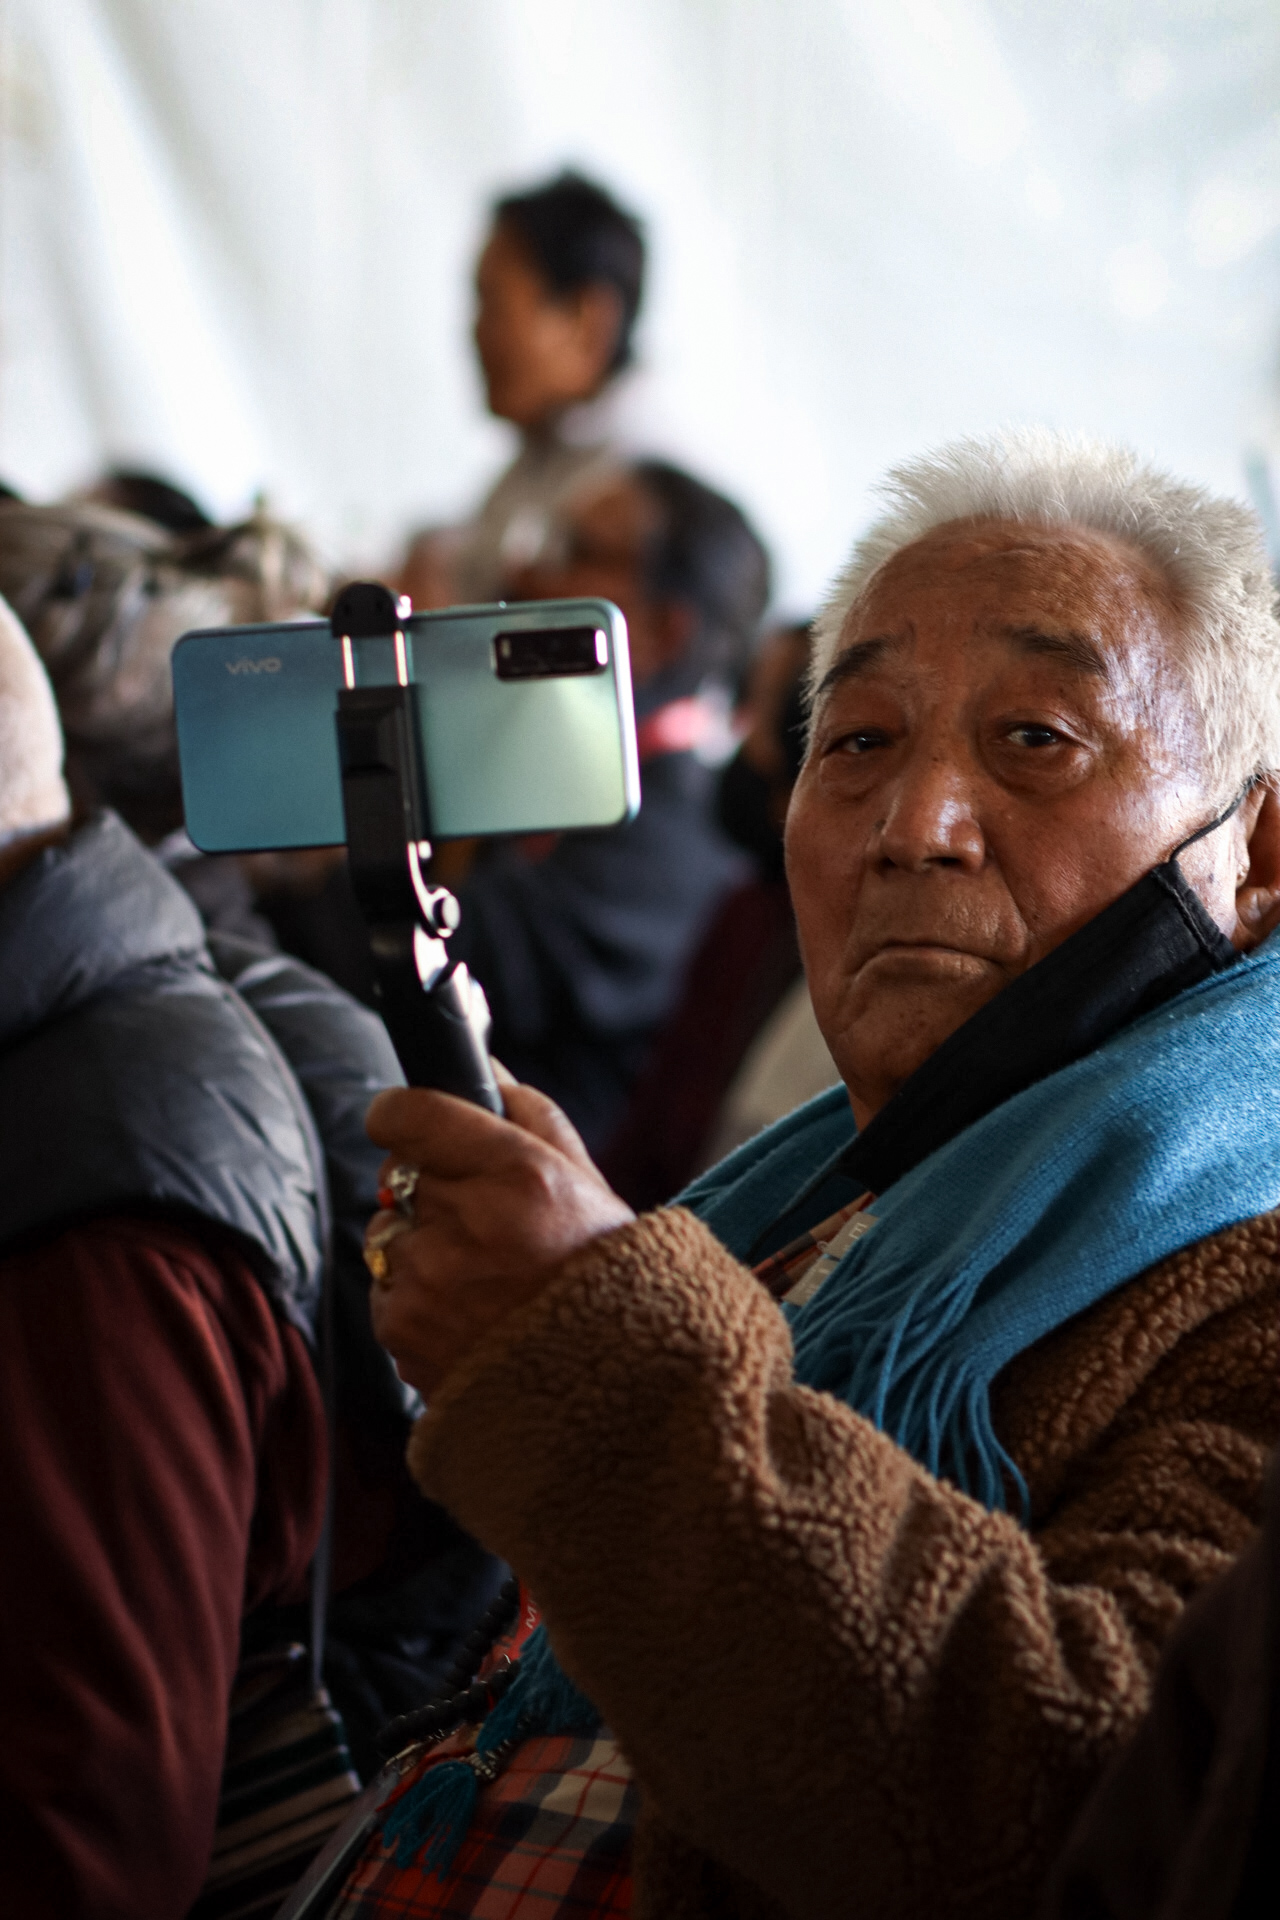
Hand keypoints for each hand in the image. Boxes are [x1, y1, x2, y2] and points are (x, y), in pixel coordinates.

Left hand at [363, 1074, 633, 1395]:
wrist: (613, 1392)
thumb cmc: (604, 1278)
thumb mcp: (587, 1182)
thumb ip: (529, 1113)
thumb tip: (482, 1066)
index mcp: (518, 1174)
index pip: (412, 1114)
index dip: (400, 1112)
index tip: (405, 1121)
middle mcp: (468, 1223)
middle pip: (396, 1174)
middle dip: (424, 1186)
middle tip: (476, 1217)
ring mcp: (428, 1282)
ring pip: (384, 1235)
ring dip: (416, 1246)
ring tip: (479, 1277)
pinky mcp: (403, 1333)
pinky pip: (385, 1294)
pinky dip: (414, 1300)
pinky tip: (467, 1317)